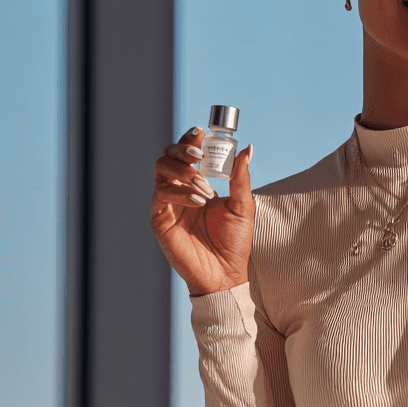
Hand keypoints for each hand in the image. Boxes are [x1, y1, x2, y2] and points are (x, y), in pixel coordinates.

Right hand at [151, 126, 254, 295]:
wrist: (225, 273)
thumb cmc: (234, 242)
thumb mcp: (243, 206)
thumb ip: (241, 177)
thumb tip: (247, 148)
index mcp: (198, 182)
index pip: (188, 153)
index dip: (191, 139)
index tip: (202, 132)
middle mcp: (179, 189)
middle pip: (169, 155)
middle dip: (183, 149)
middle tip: (199, 156)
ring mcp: (168, 203)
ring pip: (161, 168)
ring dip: (182, 171)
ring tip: (204, 188)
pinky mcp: (160, 218)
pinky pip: (161, 194)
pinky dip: (179, 192)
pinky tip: (198, 201)